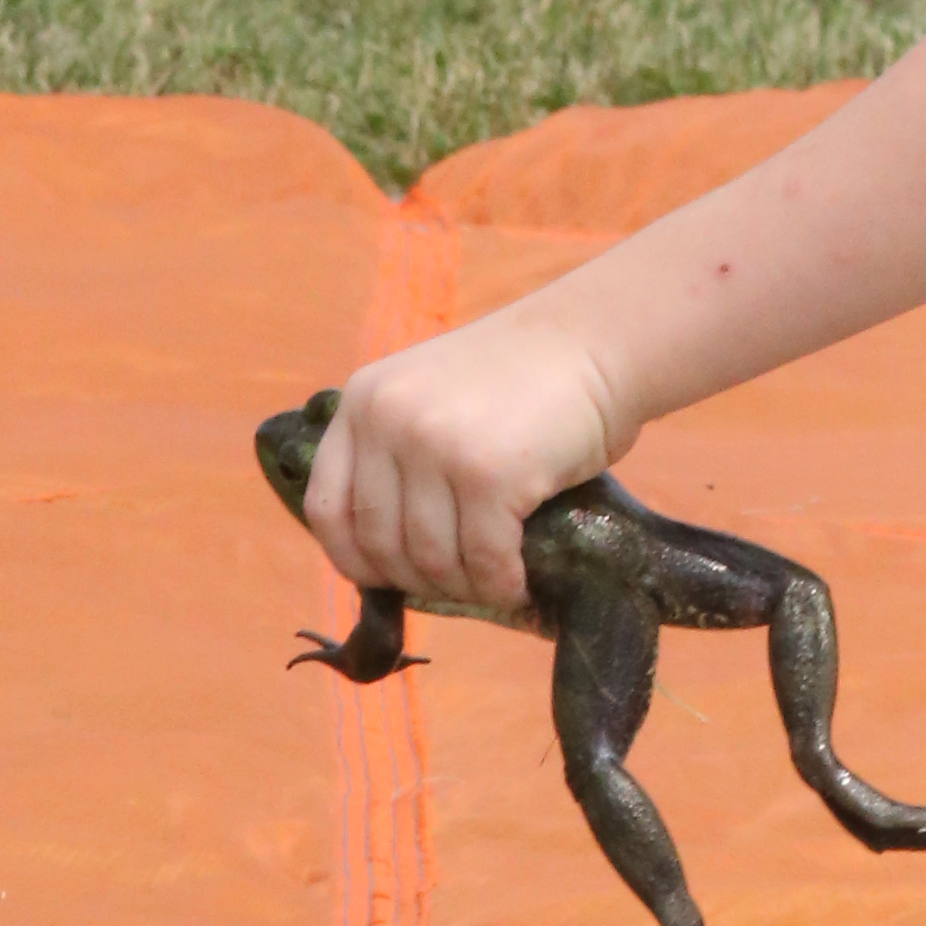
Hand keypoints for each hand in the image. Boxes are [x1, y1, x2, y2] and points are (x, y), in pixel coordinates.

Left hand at [305, 314, 620, 618]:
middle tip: (461, 582)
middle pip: (379, 542)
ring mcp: (436, 446)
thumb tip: (386, 556)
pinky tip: (518, 580)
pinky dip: (502, 583)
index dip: (354, 558)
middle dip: (420, 579)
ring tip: (495, 581)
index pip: (327, 508)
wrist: (597, 340)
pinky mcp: (489, 474)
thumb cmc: (525, 378)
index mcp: (363, 401)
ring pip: (431, 558)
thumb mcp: (433, 398)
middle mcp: (387, 420)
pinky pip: (484, 559)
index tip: (389, 578)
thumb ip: (398, 453)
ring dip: (466, 586)